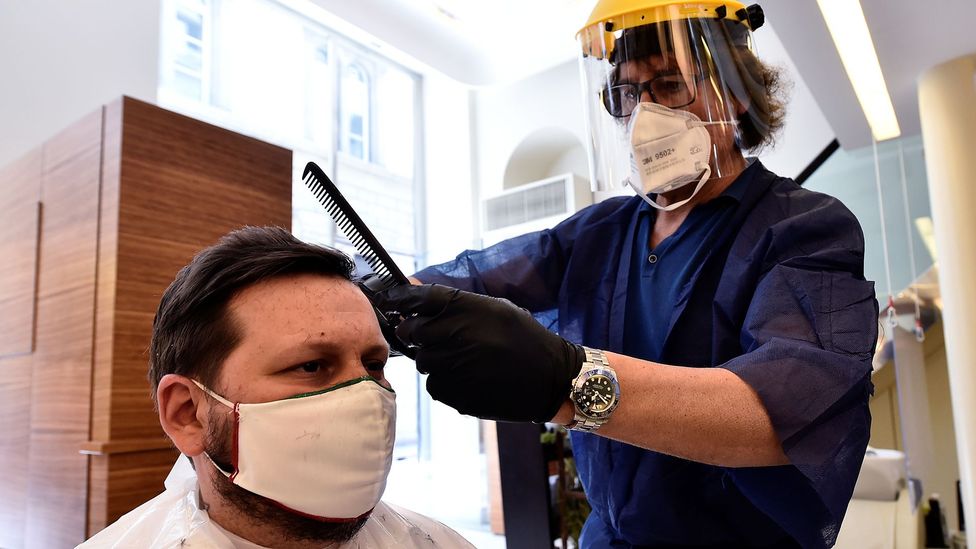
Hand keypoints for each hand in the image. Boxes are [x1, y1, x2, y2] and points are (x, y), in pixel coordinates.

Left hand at [373, 284, 585, 422]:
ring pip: (422, 360)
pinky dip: (445, 382)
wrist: (551, 379)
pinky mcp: (454, 393)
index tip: (391, 300)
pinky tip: (469, 378)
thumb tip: (415, 292)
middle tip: (433, 338)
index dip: (401, 298)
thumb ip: (457, 303)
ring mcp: (452, 365)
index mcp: (467, 307)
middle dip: (416, 333)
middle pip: (412, 331)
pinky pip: (434, 384)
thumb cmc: (524, 339)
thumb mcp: (497, 309)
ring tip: (463, 361)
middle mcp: (455, 333)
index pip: (419, 297)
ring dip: (434, 359)